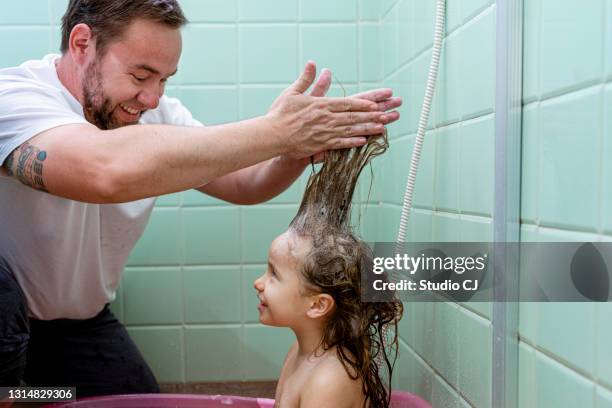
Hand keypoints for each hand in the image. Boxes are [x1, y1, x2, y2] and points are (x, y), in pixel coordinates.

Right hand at [266, 61, 387, 159]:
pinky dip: (352, 142)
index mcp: (321, 105)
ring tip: (382, 128)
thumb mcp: (293, 93)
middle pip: (353, 117)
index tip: (375, 103)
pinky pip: (340, 144)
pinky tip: (364, 141)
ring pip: (350, 130)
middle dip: (371, 116)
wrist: (271, 135)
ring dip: (367, 128)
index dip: (362, 104)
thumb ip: (306, 79)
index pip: (346, 103)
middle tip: (387, 115)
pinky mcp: (320, 144)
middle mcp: (326, 118)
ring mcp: (324, 132)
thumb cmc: (280, 114)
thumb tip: (314, 64)